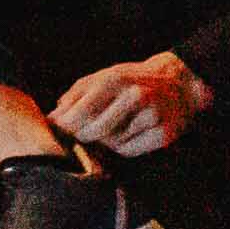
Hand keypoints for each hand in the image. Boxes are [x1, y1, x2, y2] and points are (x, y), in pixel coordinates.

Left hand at [49, 51, 213, 157]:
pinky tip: (124, 135)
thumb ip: (75, 96)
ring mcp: (152, 116)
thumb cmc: (130, 81)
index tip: (59, 131)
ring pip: (112, 143)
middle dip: (82, 136)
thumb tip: (51, 120)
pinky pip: (129, 151)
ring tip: (106, 129)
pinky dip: (120, 147)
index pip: (84, 110)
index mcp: (116, 80)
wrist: (177, 83)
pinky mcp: (163, 134)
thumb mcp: (102, 77)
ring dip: (103, 141)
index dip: (68, 125)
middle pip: (97, 130)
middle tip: (78, 135)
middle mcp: (136, 96)